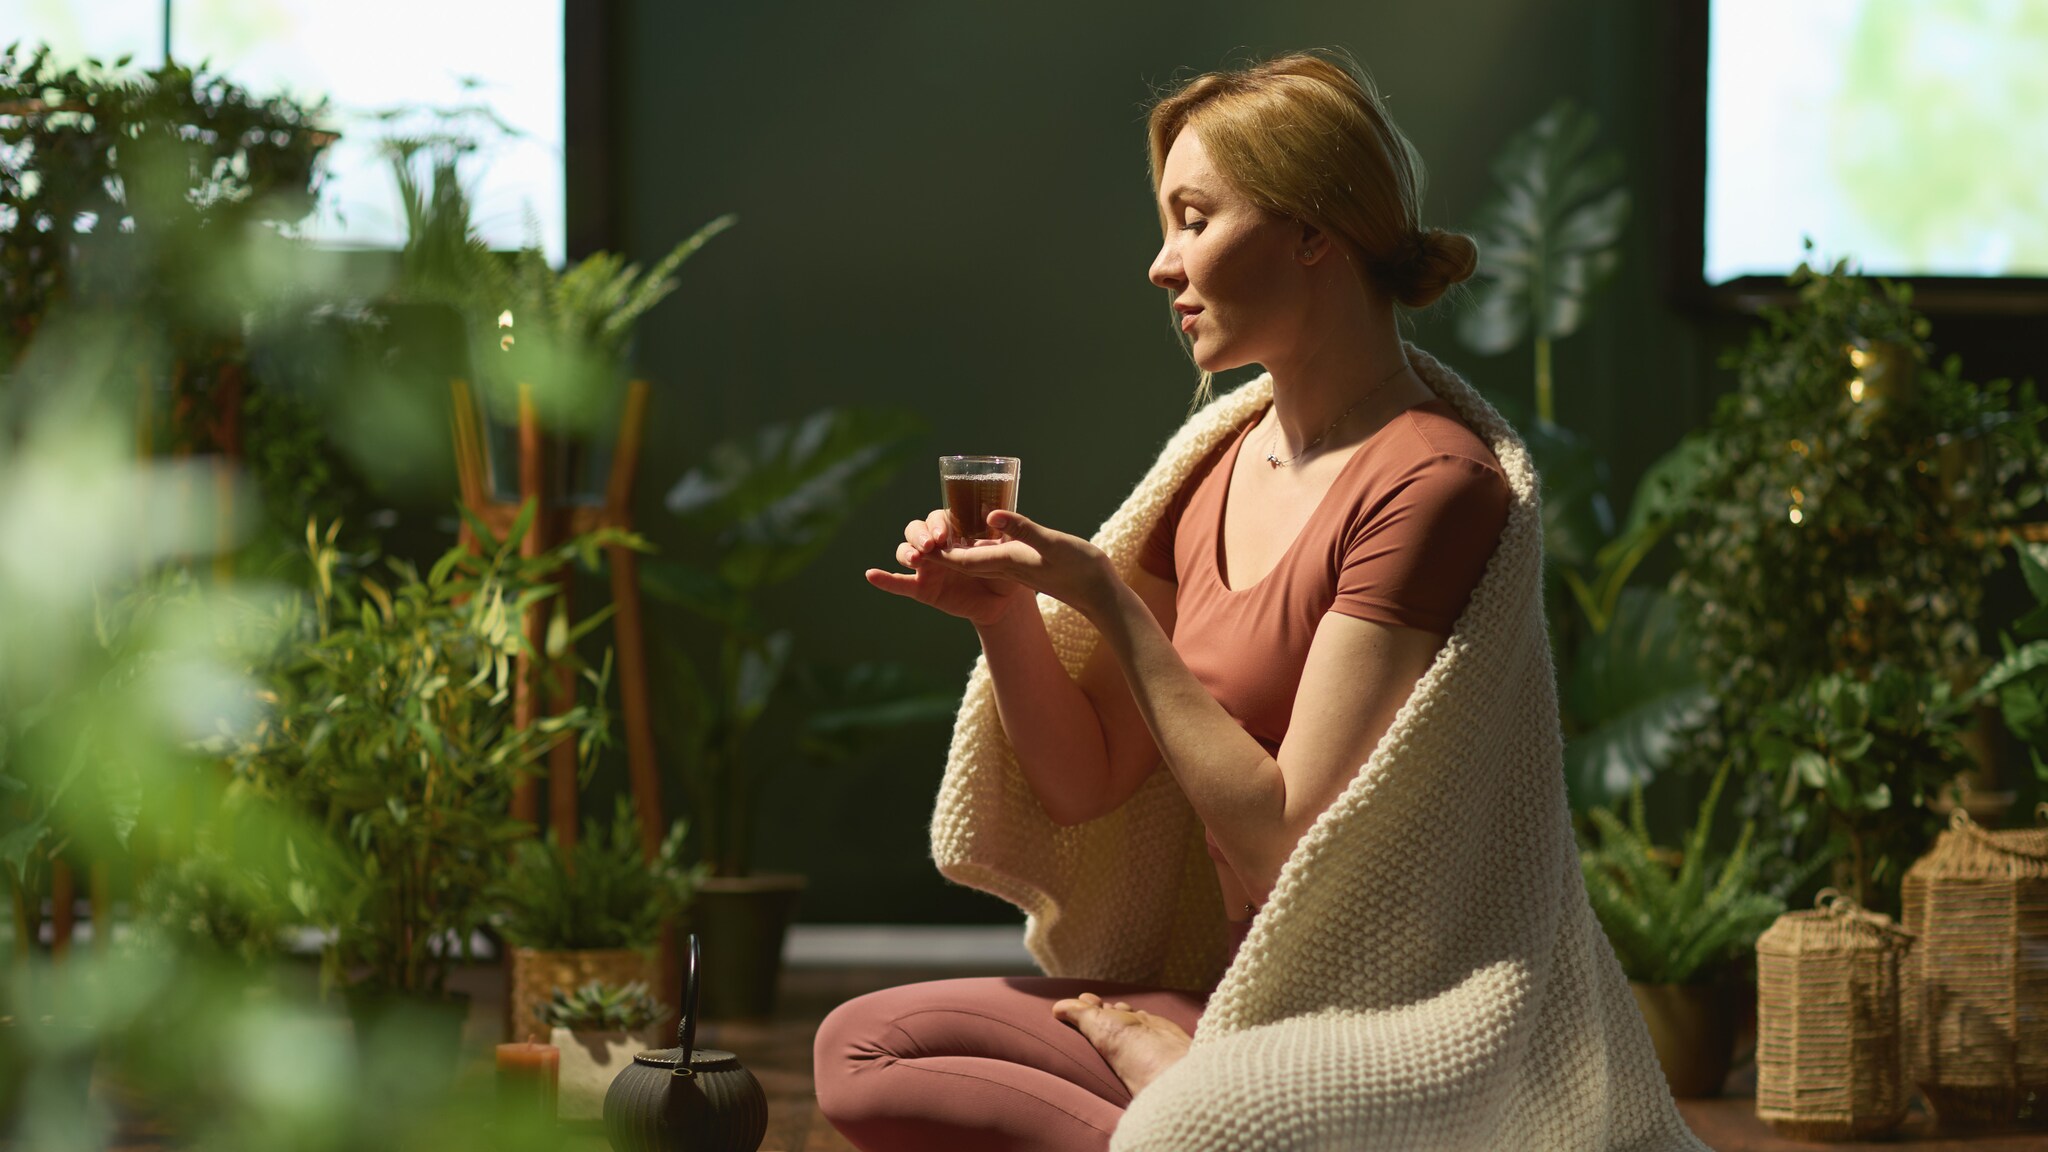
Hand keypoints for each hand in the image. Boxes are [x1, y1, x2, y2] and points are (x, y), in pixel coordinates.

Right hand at [865, 509, 1031, 626]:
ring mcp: (926, 566)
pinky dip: (884, 579)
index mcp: (954, 530)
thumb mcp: (1007, 550)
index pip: (937, 518)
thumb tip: (1000, 518)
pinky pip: (899, 583)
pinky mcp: (921, 588)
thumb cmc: (1006, 569)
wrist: (1003, 602)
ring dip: (906, 552)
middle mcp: (936, 545)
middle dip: (920, 535)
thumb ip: (1003, 535)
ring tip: (915, 559)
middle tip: (930, 545)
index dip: (936, 523)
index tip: (944, 534)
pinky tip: (871, 575)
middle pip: (916, 530)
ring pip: (904, 551)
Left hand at [920, 509, 1118, 622]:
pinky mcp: (1023, 564)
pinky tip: (971, 539)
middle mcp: (1005, 567)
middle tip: (910, 548)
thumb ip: (1022, 529)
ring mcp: (1013, 567)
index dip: (937, 554)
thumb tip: (990, 515)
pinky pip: (990, 558)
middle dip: (935, 557)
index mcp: (1007, 562)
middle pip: (961, 561)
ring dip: (950, 554)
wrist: (1100, 594)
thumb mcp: (1052, 543)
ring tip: (929, 543)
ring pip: (974, 560)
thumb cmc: (1081, 568)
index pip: (963, 559)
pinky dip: (974, 550)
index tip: (914, 549)